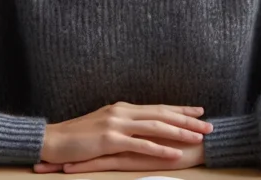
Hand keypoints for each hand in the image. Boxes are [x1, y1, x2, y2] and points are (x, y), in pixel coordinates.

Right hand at [36, 102, 211, 168]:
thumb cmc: (76, 136)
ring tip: (198, 137)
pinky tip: (174, 153)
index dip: (180, 109)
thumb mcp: (102, 125)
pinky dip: (160, 149)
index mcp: (122, 108)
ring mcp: (116, 124)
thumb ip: (122, 124)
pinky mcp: (110, 139)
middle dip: (187, 120)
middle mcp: (122, 112)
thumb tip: (139, 127)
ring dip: (179, 132)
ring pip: (155, 126)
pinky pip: (141, 145)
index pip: (157, 107)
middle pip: (161, 113)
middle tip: (208, 125)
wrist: (52, 140)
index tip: (200, 111)